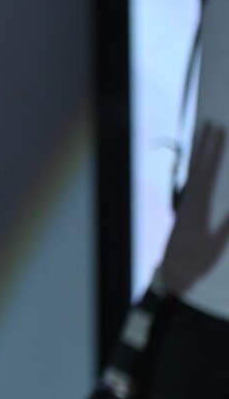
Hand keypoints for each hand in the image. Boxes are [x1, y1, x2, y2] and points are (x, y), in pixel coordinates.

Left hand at [163, 119, 228, 295]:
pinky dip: (198, 171)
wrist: (175, 275)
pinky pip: (193, 185)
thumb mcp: (217, 246)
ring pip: (193, 174)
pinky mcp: (185, 212)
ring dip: (200, 154)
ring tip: (204, 136)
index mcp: (197, 206)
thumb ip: (228, 228)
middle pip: (197, 167)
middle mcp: (188, 201)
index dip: (213, 152)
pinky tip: (200, 165)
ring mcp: (185, 205)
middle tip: (210, 123)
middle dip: (205, 145)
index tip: (219, 133)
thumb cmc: (197, 263)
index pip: (207, 172)